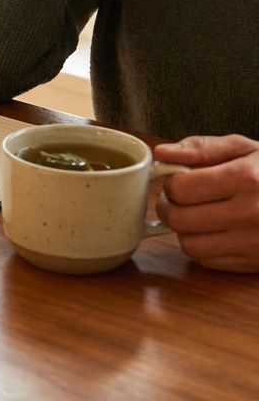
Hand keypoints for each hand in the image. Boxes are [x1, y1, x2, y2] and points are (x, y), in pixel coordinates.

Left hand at [154, 136, 258, 272]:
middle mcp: (251, 214)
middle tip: (178, 200)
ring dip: (185, 230)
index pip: (181, 189)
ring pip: (190, 245)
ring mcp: (256, 243)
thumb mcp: (244, 149)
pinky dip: (205, 247)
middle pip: (180, 219)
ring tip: (197, 214)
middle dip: (170, 207)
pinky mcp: (257, 263)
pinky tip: (217, 231)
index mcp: (245, 179)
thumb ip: (201, 148)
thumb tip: (162, 154)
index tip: (178, 181)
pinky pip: (210, 261)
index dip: (172, 183)